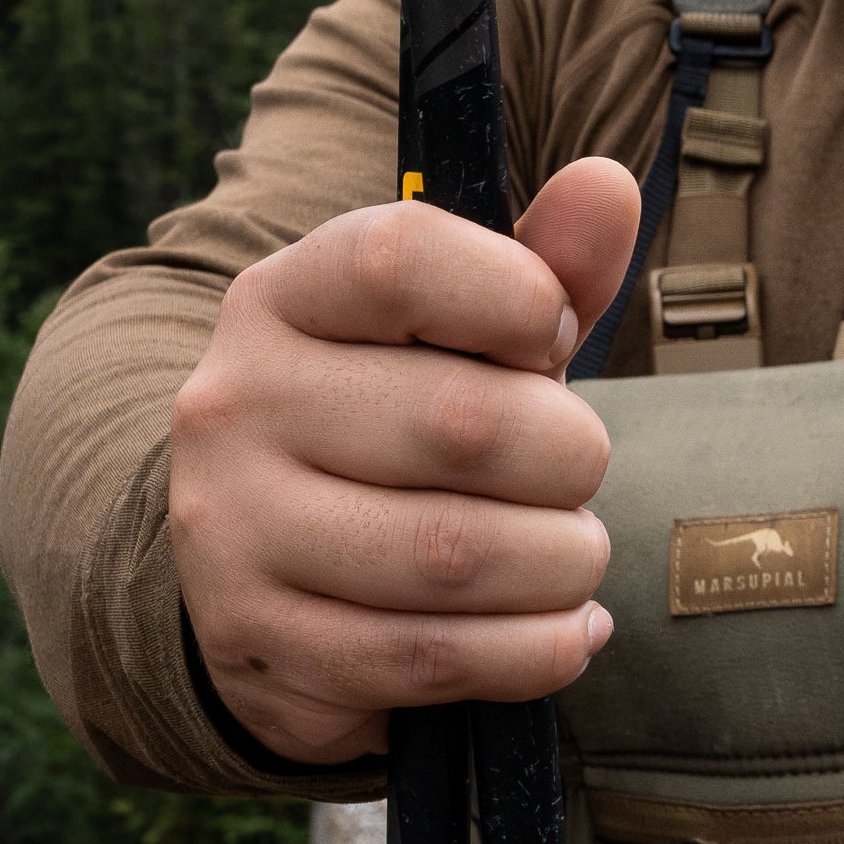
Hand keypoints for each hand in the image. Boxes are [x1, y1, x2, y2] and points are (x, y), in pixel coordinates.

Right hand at [169, 157, 640, 766]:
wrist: (262, 568)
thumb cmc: (395, 424)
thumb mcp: (456, 336)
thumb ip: (540, 266)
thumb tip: (610, 183)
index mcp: (281, 298)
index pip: (400, 258)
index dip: (519, 295)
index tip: (554, 333)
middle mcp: (234, 405)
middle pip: (463, 422)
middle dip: (568, 455)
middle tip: (577, 470)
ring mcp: (233, 531)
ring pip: (456, 556)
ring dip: (560, 562)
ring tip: (573, 554)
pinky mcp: (262, 643)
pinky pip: (434, 659)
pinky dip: (535, 651)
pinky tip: (564, 630)